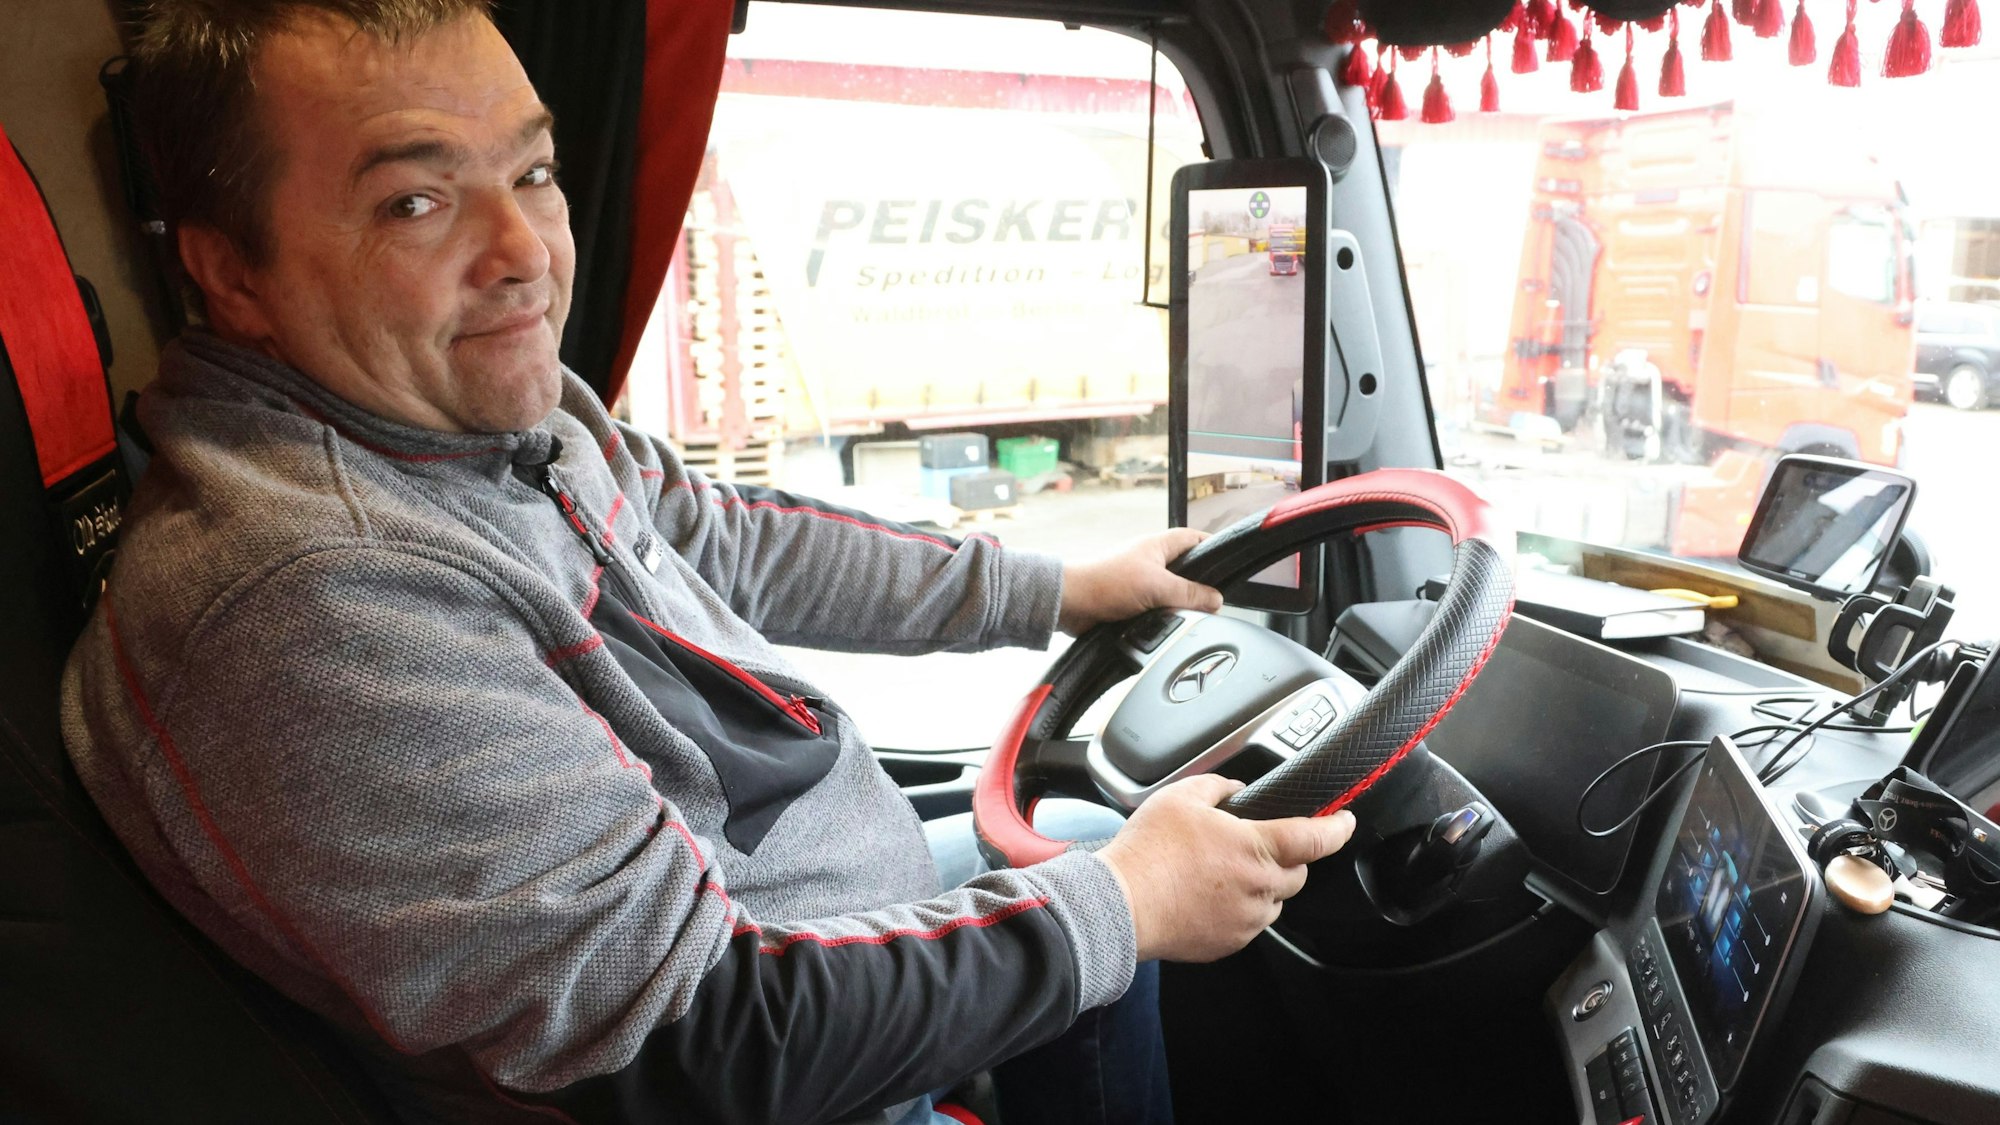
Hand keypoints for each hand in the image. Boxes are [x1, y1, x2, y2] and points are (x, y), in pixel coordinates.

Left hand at [1058, 528, 1223, 635]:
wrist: (1070, 603)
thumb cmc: (1105, 582)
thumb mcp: (1157, 586)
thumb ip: (1189, 593)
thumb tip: (1216, 599)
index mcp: (1158, 546)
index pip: (1195, 539)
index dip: (1213, 548)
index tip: (1229, 564)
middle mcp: (1150, 561)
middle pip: (1187, 571)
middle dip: (1198, 587)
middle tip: (1210, 602)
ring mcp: (1140, 582)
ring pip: (1172, 594)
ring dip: (1177, 607)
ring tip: (1186, 618)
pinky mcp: (1131, 602)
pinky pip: (1156, 610)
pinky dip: (1162, 619)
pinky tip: (1167, 628)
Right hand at [1096, 775, 1357, 962]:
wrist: (1120, 904)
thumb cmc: (1148, 851)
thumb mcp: (1181, 797)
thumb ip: (1217, 787)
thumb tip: (1235, 790)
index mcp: (1256, 847)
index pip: (1316, 839)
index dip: (1338, 828)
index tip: (1345, 821)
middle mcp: (1259, 888)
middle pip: (1297, 873)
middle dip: (1288, 858)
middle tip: (1255, 845)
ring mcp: (1246, 920)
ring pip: (1275, 902)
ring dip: (1263, 886)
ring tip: (1224, 873)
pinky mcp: (1229, 943)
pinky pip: (1249, 924)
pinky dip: (1240, 909)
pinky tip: (1209, 896)